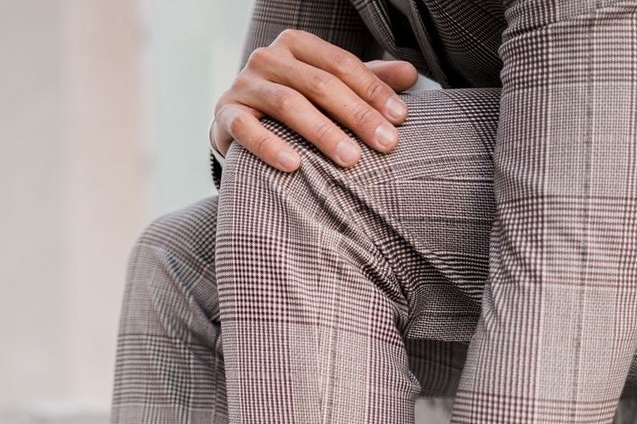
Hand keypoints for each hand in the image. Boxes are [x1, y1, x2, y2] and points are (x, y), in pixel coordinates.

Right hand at [211, 29, 418, 171]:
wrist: (234, 126)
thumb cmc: (288, 108)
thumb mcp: (326, 90)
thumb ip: (364, 81)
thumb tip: (411, 75)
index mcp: (297, 45)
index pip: (342, 65)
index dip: (373, 91)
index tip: (400, 119)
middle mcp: (269, 57)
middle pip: (321, 84)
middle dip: (357, 115)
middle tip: (385, 144)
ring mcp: (244, 84)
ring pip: (289, 105)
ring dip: (323, 133)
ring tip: (351, 159)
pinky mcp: (226, 114)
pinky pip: (248, 130)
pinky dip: (271, 146)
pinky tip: (294, 165)